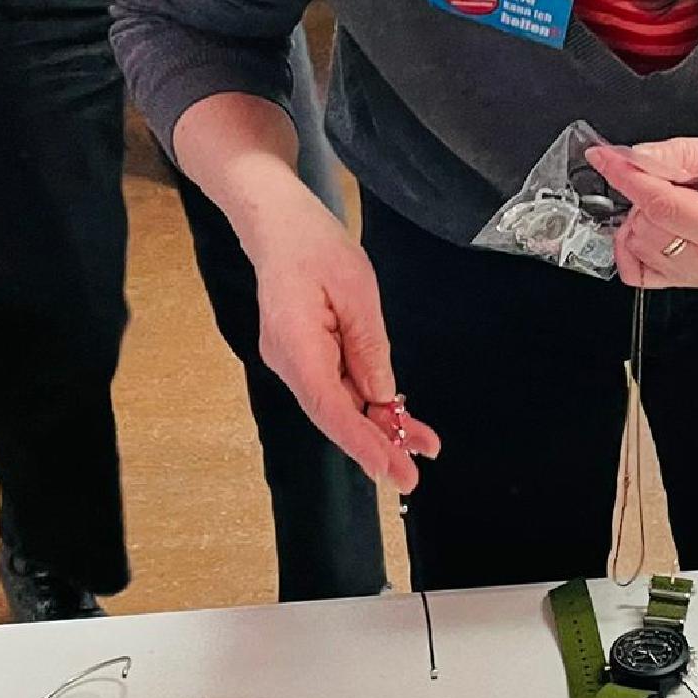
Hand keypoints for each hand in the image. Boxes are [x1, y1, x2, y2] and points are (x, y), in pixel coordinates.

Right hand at [238, 181, 438, 491]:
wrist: (278, 224)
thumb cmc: (314, 246)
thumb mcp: (357, 290)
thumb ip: (370, 348)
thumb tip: (382, 397)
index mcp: (295, 344)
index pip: (328, 407)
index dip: (360, 442)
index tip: (390, 467)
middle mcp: (287, 361)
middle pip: (333, 414)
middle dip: (374, 445)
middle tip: (412, 474)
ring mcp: (292, 361)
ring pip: (336, 405)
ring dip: (374, 426)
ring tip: (419, 445)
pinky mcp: (303, 356)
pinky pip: (335, 388)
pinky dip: (364, 404)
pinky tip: (394, 416)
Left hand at [586, 132, 697, 290]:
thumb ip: (684, 153)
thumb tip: (636, 157)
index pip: (661, 204)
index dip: (627, 176)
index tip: (603, 156)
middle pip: (646, 225)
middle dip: (646, 193)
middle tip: (676, 176)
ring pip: (637, 247)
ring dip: (643, 216)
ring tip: (677, 198)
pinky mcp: (688, 282)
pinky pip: (637, 273)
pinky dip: (634, 246)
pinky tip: (654, 224)